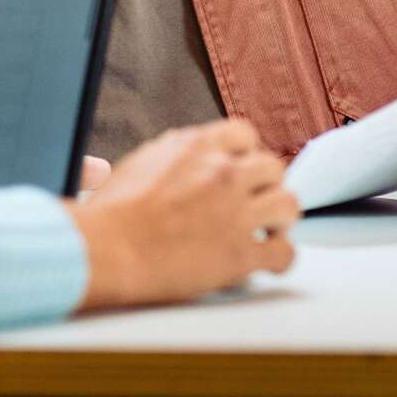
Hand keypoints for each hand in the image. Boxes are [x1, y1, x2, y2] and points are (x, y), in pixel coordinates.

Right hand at [68, 119, 298, 310]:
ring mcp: (236, 213)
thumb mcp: (141, 162)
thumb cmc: (113, 212)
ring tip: (268, 231)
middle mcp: (222, 173)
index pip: (245, 134)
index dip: (246, 154)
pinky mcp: (241, 254)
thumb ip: (175, 153)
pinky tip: (268, 262)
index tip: (242, 170)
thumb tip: (189, 151)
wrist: (107, 250)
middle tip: (257, 202)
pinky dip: (281, 259)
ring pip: (289, 204)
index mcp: (197, 147)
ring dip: (280, 219)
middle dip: (267, 186)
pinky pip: (285, 253)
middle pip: (273, 167)